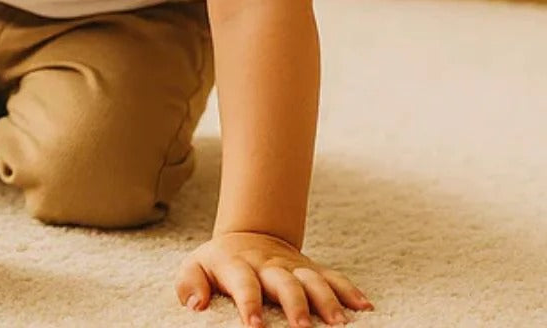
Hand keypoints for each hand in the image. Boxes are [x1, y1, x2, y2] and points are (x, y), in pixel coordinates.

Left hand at [175, 231, 373, 325]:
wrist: (248, 235)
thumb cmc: (219, 264)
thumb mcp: (196, 267)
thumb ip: (190, 282)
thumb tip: (196, 305)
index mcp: (237, 265)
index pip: (243, 282)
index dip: (248, 302)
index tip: (254, 326)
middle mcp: (268, 266)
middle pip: (285, 282)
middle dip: (295, 304)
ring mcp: (293, 266)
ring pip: (313, 279)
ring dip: (327, 301)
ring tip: (339, 325)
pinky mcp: (311, 269)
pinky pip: (334, 277)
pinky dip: (349, 290)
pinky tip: (365, 307)